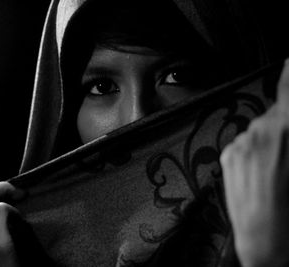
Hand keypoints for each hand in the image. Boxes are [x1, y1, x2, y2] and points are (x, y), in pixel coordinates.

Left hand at [220, 60, 288, 266]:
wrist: (264, 240)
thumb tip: (288, 120)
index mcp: (283, 130)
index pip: (288, 90)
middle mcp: (257, 132)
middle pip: (278, 114)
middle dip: (287, 123)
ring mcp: (239, 143)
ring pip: (261, 128)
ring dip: (273, 138)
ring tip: (281, 167)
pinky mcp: (227, 155)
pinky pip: (247, 142)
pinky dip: (257, 148)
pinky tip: (265, 171)